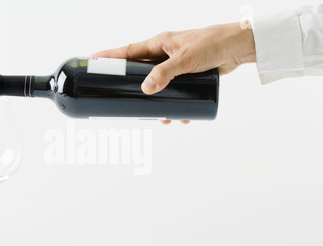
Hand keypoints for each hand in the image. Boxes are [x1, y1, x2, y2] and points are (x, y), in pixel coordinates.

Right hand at [91, 22, 255, 124]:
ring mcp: (175, 65)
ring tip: (160, 117)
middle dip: (132, 87)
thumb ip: (165, 73)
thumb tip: (146, 90)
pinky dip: (175, 104)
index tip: (91, 61)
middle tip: (123, 99)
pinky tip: (179, 116)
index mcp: (159, 44)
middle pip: (140, 72)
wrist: (239, 47)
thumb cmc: (212, 44)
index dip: (108, 57)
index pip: (127, 51)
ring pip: (158, 85)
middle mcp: (164, 54)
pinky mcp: (187, 75)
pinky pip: (174, 91)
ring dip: (157, 102)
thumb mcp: (185, 59)